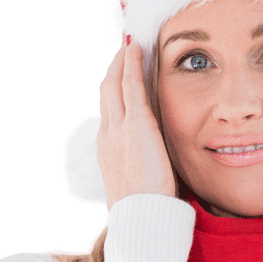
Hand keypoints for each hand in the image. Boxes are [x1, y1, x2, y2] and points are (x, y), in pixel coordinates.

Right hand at [97, 38, 175, 210]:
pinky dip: (131, 63)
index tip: (118, 80)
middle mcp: (108, 135)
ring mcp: (119, 128)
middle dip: (112, 70)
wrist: (141, 217)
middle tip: (120, 51)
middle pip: (106, 93)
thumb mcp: (138, 186)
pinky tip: (136, 48)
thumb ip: (144, 171)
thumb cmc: (145, 210)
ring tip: (128, 44)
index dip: (112, 94)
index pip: (109, 113)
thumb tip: (156, 171)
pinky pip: (131, 84)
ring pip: (114, 84)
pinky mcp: (137, 124)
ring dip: (120, 61)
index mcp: (108, 150)